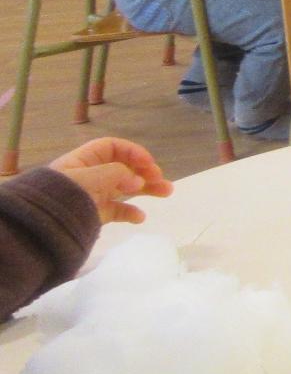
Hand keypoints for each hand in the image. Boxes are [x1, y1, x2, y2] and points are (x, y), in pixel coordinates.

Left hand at [47, 138, 172, 224]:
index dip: (132, 152)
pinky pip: (117, 210)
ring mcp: (92, 195)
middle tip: (161, 178)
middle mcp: (89, 176)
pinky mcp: (94, 214)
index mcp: (83, 160)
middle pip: (123, 167)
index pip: (112, 148)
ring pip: (124, 188)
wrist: (41, 226)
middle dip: (144, 170)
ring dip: (146, 188)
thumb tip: (138, 181)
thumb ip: (117, 174)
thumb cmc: (63, 195)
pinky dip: (130, 212)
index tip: (148, 163)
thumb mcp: (90, 177)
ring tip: (167, 191)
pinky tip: (140, 217)